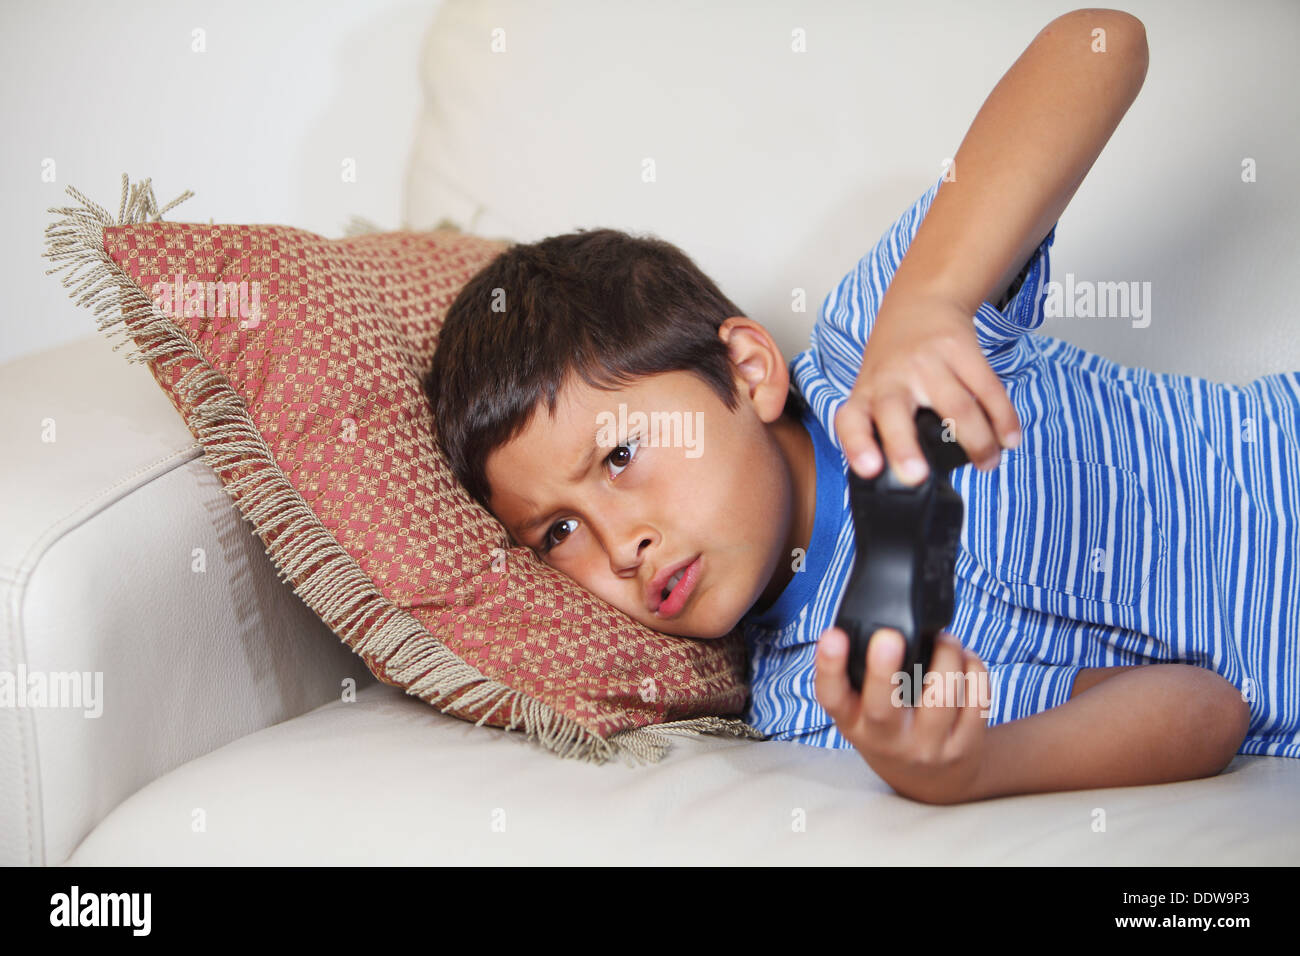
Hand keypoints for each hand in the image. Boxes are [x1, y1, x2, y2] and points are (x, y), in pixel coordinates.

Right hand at [813, 625, 991, 804]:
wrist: (933, 783)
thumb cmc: (892, 732)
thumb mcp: (863, 713)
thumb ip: (861, 678)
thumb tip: (873, 621)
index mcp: (855, 722)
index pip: (832, 697)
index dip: (829, 667)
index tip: (832, 636)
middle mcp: (888, 740)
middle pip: (883, 708)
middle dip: (884, 670)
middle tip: (889, 637)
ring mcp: (928, 747)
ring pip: (942, 695)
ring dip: (947, 654)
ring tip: (945, 640)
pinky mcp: (965, 746)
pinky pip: (976, 698)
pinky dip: (973, 667)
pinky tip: (965, 660)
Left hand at [834, 292, 1021, 484]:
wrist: (920, 301)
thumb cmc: (895, 362)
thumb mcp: (875, 391)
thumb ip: (886, 430)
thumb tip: (908, 482)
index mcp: (866, 394)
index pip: (851, 422)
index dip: (857, 446)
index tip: (869, 470)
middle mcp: (891, 377)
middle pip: (894, 412)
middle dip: (903, 446)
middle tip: (916, 476)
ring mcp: (926, 361)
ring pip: (956, 407)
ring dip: (977, 443)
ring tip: (987, 464)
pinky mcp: (960, 348)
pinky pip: (988, 389)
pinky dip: (1003, 418)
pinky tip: (1009, 439)